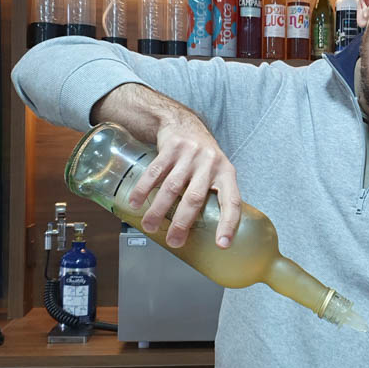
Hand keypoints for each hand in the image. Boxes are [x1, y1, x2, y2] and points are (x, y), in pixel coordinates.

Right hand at [127, 109, 240, 249]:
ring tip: (150, 226)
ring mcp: (190, 154)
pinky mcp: (171, 147)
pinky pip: (155, 172)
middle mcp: (210, 163)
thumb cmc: (202, 157)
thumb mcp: (216, 171)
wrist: (183, 123)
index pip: (232, 201)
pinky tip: (136, 203)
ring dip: (159, 210)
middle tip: (174, 242)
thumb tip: (204, 233)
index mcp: (226, 173)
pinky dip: (144, 189)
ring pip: (172, 187)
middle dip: (183, 223)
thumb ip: (212, 195)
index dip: (229, 223)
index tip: (222, 244)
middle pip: (195, 198)